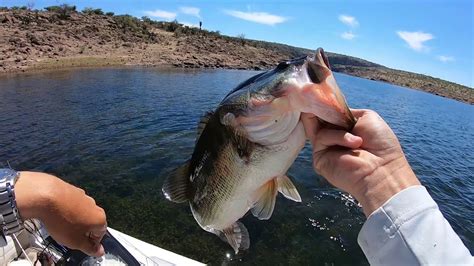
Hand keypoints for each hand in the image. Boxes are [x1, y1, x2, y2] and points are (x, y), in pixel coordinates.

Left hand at [14, 171, 106, 256]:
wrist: (45, 196)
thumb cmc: (60, 218)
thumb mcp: (75, 242)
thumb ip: (89, 248)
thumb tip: (99, 251)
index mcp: (99, 219)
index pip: (100, 234)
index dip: (91, 242)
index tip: (82, 246)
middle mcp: (94, 206)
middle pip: (91, 222)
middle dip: (82, 230)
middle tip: (70, 237)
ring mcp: (83, 197)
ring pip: (81, 212)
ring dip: (74, 219)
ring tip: (60, 225)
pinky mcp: (72, 190)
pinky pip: (71, 203)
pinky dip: (66, 209)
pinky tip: (56, 214)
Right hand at [301, 109, 419, 215]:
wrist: (382, 169)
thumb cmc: (380, 144)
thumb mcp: (367, 117)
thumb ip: (345, 111)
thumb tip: (328, 107)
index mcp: (343, 128)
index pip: (327, 113)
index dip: (324, 103)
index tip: (320, 92)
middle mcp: (332, 138)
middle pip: (315, 119)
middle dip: (319, 109)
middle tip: (322, 102)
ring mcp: (324, 148)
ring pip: (316, 126)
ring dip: (339, 129)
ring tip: (358, 140)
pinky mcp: (319, 158)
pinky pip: (322, 138)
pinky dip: (337, 137)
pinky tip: (354, 144)